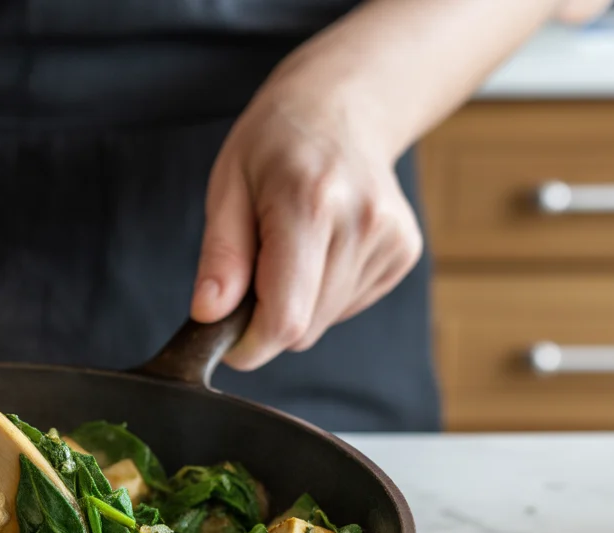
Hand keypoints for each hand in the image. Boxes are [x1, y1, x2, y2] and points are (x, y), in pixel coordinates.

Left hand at [189, 77, 422, 370]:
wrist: (343, 107)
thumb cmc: (274, 143)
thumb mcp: (228, 186)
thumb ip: (221, 255)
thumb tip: (209, 314)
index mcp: (309, 204)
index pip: (286, 317)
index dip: (250, 344)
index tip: (225, 338)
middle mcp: (360, 223)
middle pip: (304, 327)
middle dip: (266, 317)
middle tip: (253, 269)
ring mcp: (390, 239)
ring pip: (325, 322)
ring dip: (296, 303)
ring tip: (289, 246)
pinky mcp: (404, 252)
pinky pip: (347, 306)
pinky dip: (322, 293)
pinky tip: (319, 247)